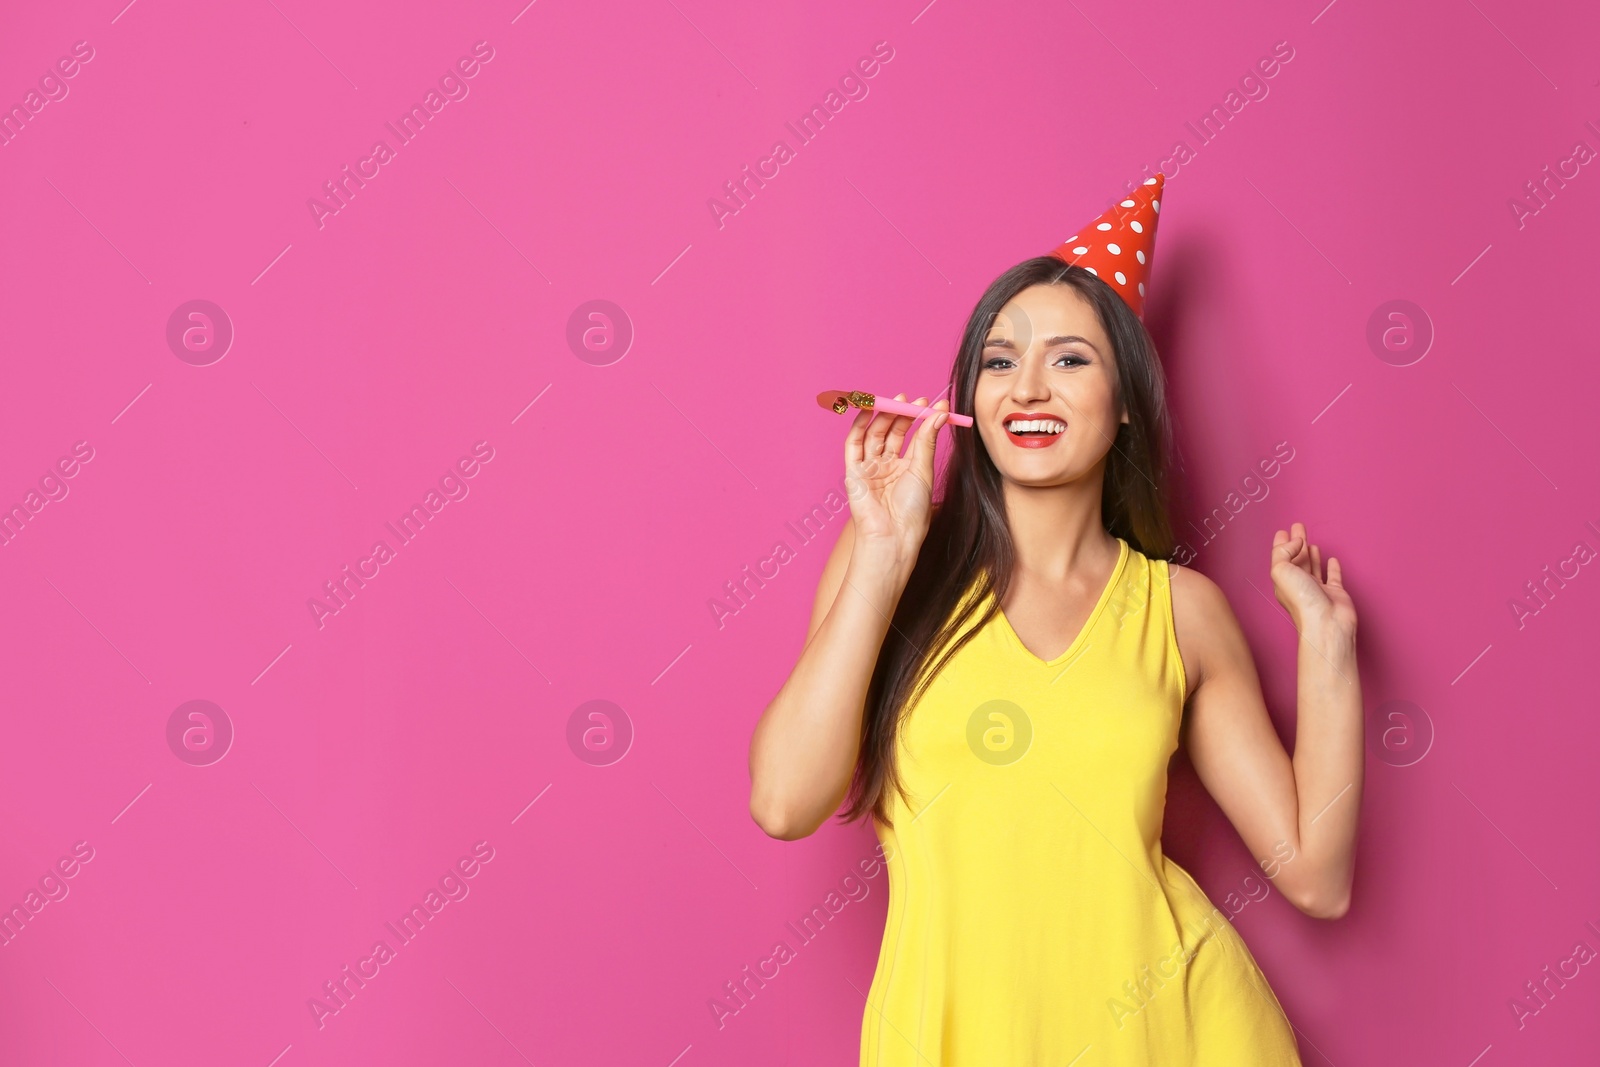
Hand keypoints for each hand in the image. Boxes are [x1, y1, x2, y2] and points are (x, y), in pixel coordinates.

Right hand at [843, 394, 949, 577]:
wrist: (893, 536)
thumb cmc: (911, 512)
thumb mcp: (923, 471)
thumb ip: (926, 441)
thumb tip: (939, 414)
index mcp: (907, 469)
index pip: (913, 437)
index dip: (921, 420)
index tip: (934, 404)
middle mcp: (887, 466)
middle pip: (892, 432)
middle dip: (902, 414)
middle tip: (913, 399)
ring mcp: (869, 468)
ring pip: (874, 435)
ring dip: (883, 416)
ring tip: (897, 400)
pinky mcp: (853, 472)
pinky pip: (853, 445)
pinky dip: (858, 426)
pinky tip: (868, 410)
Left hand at [1270, 522, 1356, 637]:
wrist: (1326, 623)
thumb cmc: (1302, 600)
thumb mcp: (1281, 570)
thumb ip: (1284, 551)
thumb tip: (1297, 542)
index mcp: (1283, 580)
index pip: (1280, 557)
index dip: (1282, 543)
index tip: (1283, 531)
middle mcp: (1298, 584)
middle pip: (1296, 558)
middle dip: (1297, 542)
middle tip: (1299, 526)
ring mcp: (1317, 589)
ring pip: (1312, 566)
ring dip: (1311, 553)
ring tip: (1310, 540)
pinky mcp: (1335, 593)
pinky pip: (1333, 576)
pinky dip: (1332, 567)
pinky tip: (1331, 559)